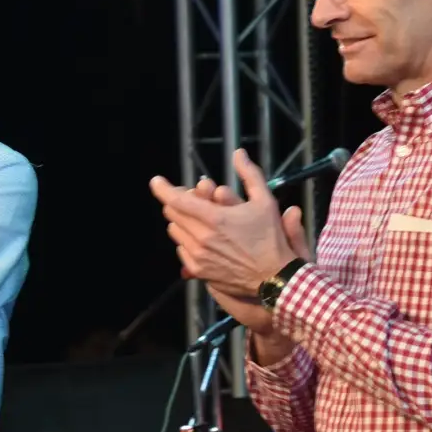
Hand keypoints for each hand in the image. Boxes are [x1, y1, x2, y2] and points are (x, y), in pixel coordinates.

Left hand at [149, 150, 306, 296]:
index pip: (176, 200)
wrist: (274, 278)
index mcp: (214, 218)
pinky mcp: (197, 271)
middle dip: (180, 202)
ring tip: (202, 221)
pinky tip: (206, 241)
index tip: (157, 181)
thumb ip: (249, 175)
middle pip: (172, 213)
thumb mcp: (266, 202)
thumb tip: (238, 153)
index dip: (162, 188)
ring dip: (183, 222)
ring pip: (175, 230)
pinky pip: (181, 249)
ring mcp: (197, 256)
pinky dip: (187, 242)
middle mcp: (201, 237)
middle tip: (196, 201)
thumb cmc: (270, 239)